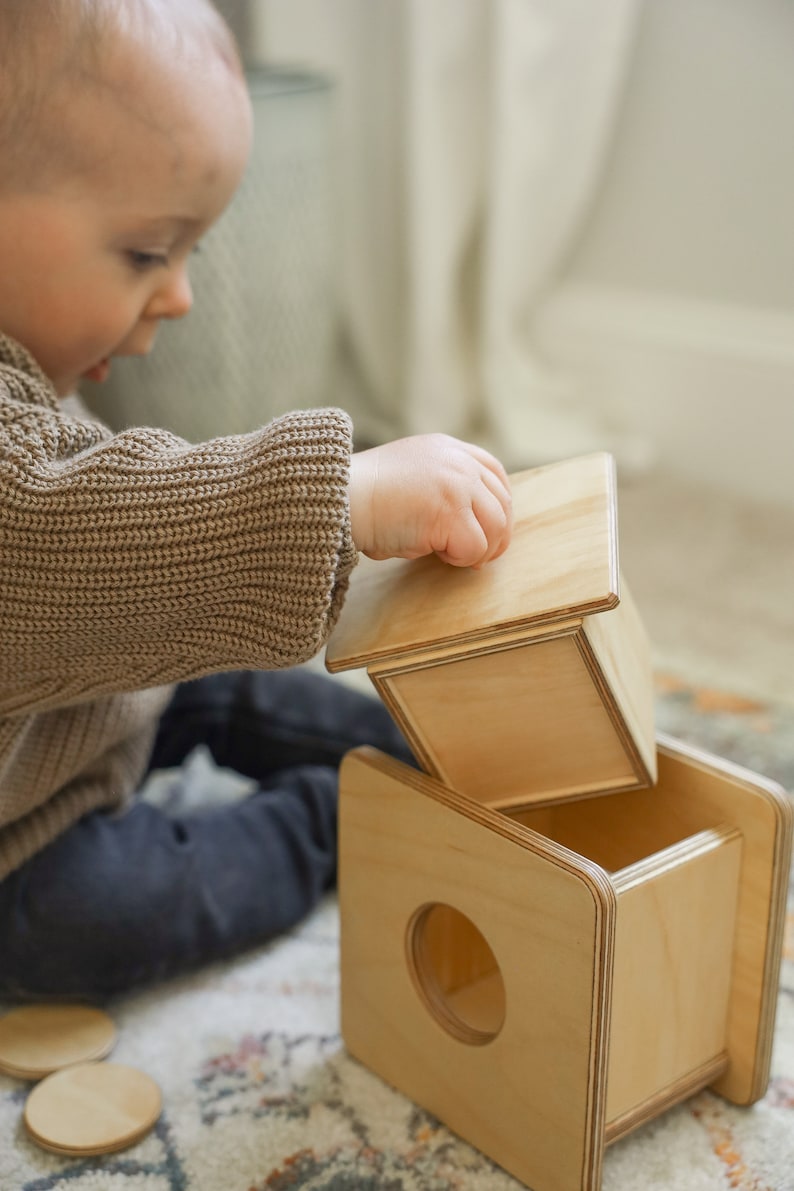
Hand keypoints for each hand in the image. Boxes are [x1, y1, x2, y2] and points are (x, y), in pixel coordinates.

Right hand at [349, 434, 511, 567]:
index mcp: (449, 449)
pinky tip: (434, 553)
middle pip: (502, 504)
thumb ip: (441, 485)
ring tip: (447, 554)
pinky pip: (474, 548)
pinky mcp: (453, 513)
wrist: (342, 498)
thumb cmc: (366, 498)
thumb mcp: (411, 476)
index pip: (495, 475)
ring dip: (476, 550)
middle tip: (475, 557)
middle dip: (494, 536)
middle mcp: (459, 463)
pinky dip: (458, 559)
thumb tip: (469, 524)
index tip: (488, 529)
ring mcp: (459, 485)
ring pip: (495, 528)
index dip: (498, 506)